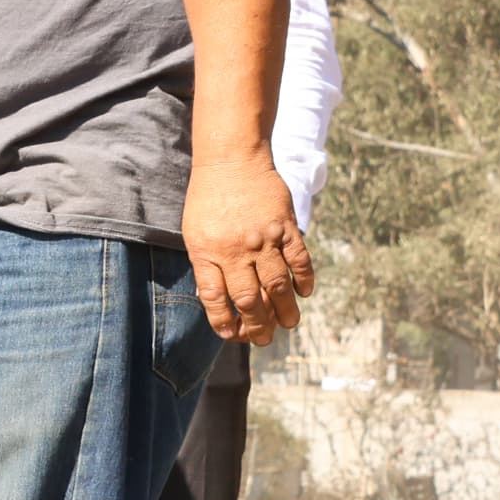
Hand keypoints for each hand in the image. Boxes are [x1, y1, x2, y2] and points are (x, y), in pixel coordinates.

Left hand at [185, 148, 312, 343]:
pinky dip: (304, 280)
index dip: (223, 322)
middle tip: (263, 340)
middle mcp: (235, 250)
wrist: (231, 159)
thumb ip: (207, 263)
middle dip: (257, 326)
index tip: (232, 335)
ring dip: (285, 311)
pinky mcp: (285, 227)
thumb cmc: (208, 198)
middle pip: (249, 298)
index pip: (215, 298)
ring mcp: (263, 239)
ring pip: (278, 285)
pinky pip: (299, 260)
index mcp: (206, 252)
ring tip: (288, 325)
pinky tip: (304, 293)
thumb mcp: (194, 232)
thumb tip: (218, 299)